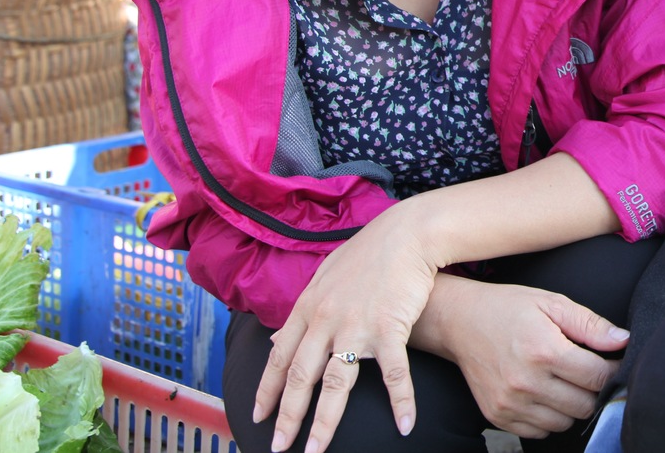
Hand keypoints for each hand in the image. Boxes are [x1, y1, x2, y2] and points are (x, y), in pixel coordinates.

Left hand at [253, 208, 439, 452]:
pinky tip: (405, 425)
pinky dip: (401, 401)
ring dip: (324, 423)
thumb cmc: (369, 253)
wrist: (407, 234)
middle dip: (287, 417)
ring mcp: (357, 325)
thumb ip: (301, 309)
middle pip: (301, 377)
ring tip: (316, 452)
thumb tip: (276, 337)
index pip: (280, 357)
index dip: (267, 389)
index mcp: (308, 307)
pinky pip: (393, 373)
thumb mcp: (325, 275)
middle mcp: (326, 320)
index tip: (257, 415)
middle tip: (277, 447)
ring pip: (335, 384)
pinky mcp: (390, 327)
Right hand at [419, 276, 629, 438]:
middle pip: (584, 405)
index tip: (613, 363)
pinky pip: (539, 432)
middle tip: (586, 370)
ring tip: (562, 380)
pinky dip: (548, 416)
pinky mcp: (498, 416)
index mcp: (545, 351)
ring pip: (564, 422)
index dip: (613, 371)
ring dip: (571, 405)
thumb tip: (624, 341)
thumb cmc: (509, 308)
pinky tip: (543, 392)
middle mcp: (527, 382)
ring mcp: (510, 403)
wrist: (460, 321)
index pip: (598, 377)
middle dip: (593, 389)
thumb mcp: (552, 304)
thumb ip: (591, 325)